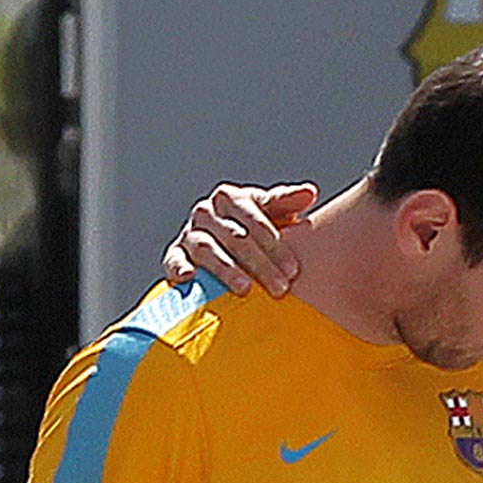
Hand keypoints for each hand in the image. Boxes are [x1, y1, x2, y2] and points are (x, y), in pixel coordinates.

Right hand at [161, 182, 316, 295]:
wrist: (228, 246)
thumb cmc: (258, 230)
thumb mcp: (274, 215)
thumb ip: (287, 203)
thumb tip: (309, 192)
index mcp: (230, 197)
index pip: (254, 219)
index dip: (275, 245)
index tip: (293, 270)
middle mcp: (205, 212)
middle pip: (234, 237)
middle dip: (259, 264)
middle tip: (280, 288)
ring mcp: (188, 232)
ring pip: (206, 248)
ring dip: (226, 269)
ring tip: (246, 289)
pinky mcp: (175, 254)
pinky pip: (173, 260)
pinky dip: (179, 267)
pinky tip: (190, 278)